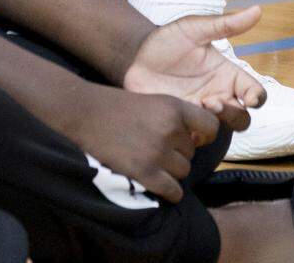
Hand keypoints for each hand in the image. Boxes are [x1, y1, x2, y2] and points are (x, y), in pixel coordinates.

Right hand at [72, 82, 216, 201]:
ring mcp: (157, 152)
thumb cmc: (114, 106)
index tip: (195, 139)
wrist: (82, 113)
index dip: (205, 135)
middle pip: (192, 153)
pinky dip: (168, 192)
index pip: (211, 125)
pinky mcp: (145, 173)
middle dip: (178, 154)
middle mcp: (169, 128)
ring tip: (151, 164)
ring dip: (171, 172)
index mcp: (172, 106)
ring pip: (183, 172)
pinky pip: (173, 191)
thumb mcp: (149, 101)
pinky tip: (156, 184)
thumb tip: (195, 139)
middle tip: (156, 150)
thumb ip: (172, 117)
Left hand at [124, 8, 264, 131]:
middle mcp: (218, 95)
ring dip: (215, 124)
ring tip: (197, 105)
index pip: (255, 93)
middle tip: (212, 101)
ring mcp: (201, 112)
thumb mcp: (195, 28)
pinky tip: (181, 116)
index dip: (256, 98)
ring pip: (222, 131)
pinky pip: (198, 139)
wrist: (136, 56)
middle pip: (243, 119)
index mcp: (227, 74)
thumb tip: (258, 10)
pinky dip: (195, 133)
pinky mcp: (184, 123)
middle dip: (234, 114)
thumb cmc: (167, 40)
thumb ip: (225, 24)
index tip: (247, 97)